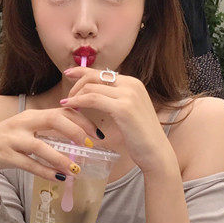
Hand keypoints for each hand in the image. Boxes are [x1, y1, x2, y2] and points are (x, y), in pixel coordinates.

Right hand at [0, 107, 99, 182]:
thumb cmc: (7, 140)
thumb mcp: (27, 129)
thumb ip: (49, 130)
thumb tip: (79, 137)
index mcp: (32, 115)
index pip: (62, 111)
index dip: (82, 120)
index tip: (97, 134)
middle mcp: (23, 123)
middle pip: (53, 120)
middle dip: (75, 132)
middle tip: (90, 146)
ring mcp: (13, 139)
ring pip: (41, 146)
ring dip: (61, 159)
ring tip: (75, 170)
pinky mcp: (5, 155)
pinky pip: (29, 164)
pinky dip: (45, 172)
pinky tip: (59, 179)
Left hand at [61, 68, 175, 175]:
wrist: (156, 152)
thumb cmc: (140, 135)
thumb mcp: (129, 109)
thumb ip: (116, 97)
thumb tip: (95, 89)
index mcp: (133, 83)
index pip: (103, 71)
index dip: (82, 71)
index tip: (68, 73)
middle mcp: (132, 84)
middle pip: (94, 76)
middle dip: (76, 84)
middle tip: (67, 97)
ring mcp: (129, 95)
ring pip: (91, 87)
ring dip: (75, 95)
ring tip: (67, 104)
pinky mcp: (123, 108)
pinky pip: (92, 99)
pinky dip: (78, 102)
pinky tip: (70, 107)